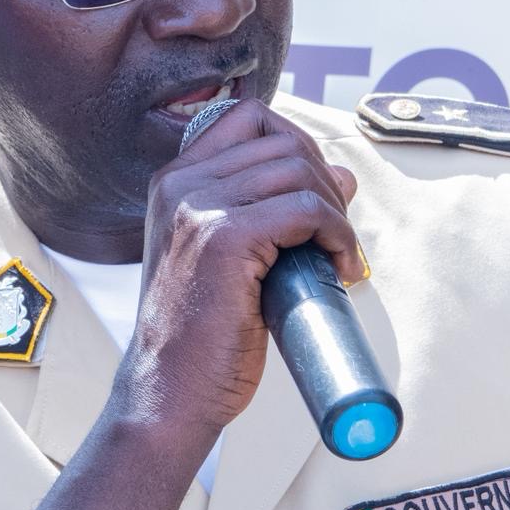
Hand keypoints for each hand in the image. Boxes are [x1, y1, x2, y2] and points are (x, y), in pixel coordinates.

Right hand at [114, 100, 361, 454]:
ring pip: (299, 170)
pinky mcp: (225, 239)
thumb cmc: (200, 335)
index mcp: (175, 181)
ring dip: (336, 212)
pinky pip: (307, 209)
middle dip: (326, 182)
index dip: (298, 145)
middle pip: (283, 141)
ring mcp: (199, 208)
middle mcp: (181, 184)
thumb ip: (273, 208)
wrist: (169, 392)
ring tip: (339, 255)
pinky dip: (338, 234)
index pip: (248, 117)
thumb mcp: (232, 256)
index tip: (316, 194)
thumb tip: (340, 175)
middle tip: (336, 234)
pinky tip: (340, 268)